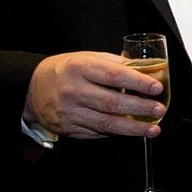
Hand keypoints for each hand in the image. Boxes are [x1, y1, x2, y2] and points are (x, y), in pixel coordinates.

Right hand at [24, 52, 164, 138]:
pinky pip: (97, 133)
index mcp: (79, 67)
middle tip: (159, 109)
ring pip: (106, 124)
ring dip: (133, 128)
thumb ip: (116, 63)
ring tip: (152, 129)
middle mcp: (72, 90)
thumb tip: (148, 68)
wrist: (32, 88)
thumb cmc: (66, 70)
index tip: (156, 87)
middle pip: (112, 103)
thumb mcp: (88, 58)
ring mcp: (69, 112)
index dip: (138, 83)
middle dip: (140, 108)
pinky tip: (131, 131)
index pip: (114, 75)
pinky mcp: (68, 128)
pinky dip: (116, 133)